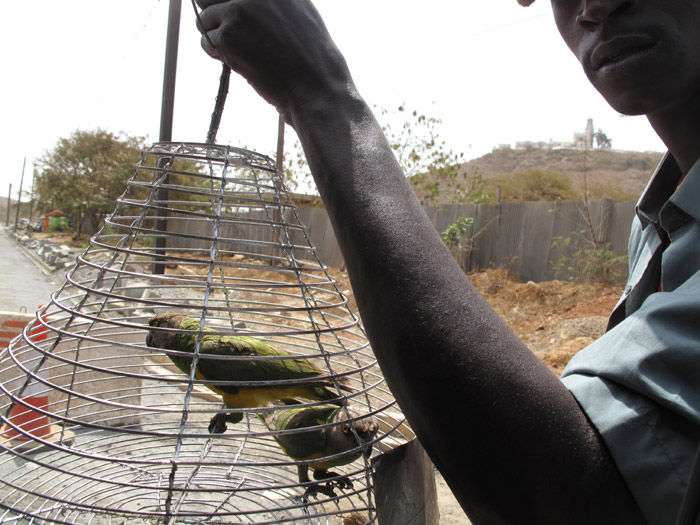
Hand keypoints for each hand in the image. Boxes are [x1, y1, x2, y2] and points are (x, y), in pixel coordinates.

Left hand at [195, 0, 353, 117]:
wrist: (315, 84)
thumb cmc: (311, 58)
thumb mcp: (301, 13)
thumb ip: (273, 5)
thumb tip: (247, 5)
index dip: (228, 5)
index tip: (232, 20)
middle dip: (214, 15)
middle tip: (227, 35)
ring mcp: (238, 10)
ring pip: (204, 20)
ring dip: (216, 37)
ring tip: (242, 53)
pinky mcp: (228, 34)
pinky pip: (206, 42)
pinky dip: (218, 55)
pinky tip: (242, 63)